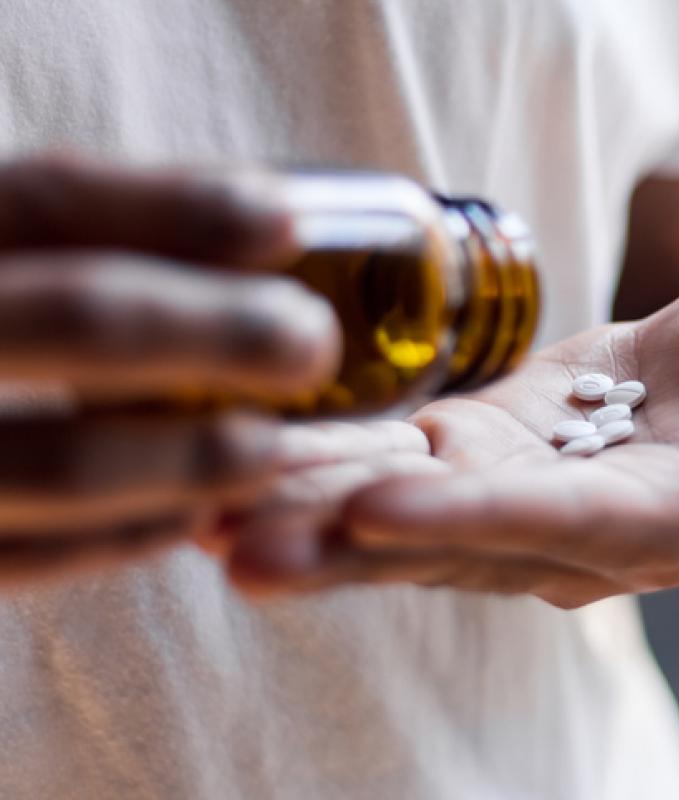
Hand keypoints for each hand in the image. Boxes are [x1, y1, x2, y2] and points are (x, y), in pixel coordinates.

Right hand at [0, 155, 338, 583]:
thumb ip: (71, 246)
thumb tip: (255, 237)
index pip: (43, 198)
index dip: (174, 207)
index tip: (285, 222)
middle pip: (72, 318)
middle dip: (213, 332)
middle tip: (312, 344)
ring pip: (50, 460)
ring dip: (183, 455)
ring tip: (270, 447)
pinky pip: (19, 556)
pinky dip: (117, 534)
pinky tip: (185, 516)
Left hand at [226, 273, 678, 607]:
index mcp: (658, 519)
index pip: (564, 528)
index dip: (481, 517)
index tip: (388, 504)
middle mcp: (567, 538)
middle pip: (450, 545)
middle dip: (351, 544)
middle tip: (241, 542)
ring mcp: (501, 510)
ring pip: (396, 523)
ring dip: (305, 520)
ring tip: (202, 515)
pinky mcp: (458, 471)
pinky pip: (378, 478)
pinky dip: (310, 475)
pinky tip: (226, 468)